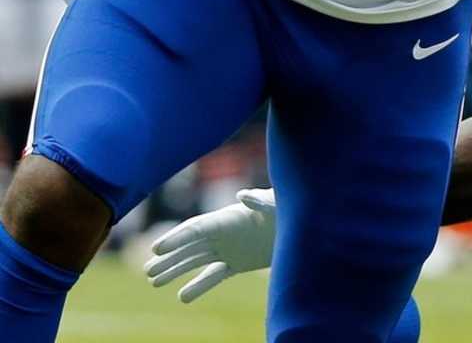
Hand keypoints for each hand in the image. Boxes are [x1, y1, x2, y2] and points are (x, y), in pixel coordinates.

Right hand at [145, 188, 276, 302]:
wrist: (303, 226)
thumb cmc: (289, 208)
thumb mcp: (276, 203)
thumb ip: (260, 200)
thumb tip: (241, 195)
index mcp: (229, 217)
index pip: (197, 227)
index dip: (177, 237)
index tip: (157, 248)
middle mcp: (225, 233)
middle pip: (190, 245)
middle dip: (169, 257)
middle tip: (147, 270)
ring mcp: (230, 248)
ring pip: (196, 261)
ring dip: (175, 271)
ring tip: (154, 282)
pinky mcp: (238, 263)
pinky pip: (214, 275)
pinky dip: (198, 286)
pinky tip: (182, 297)